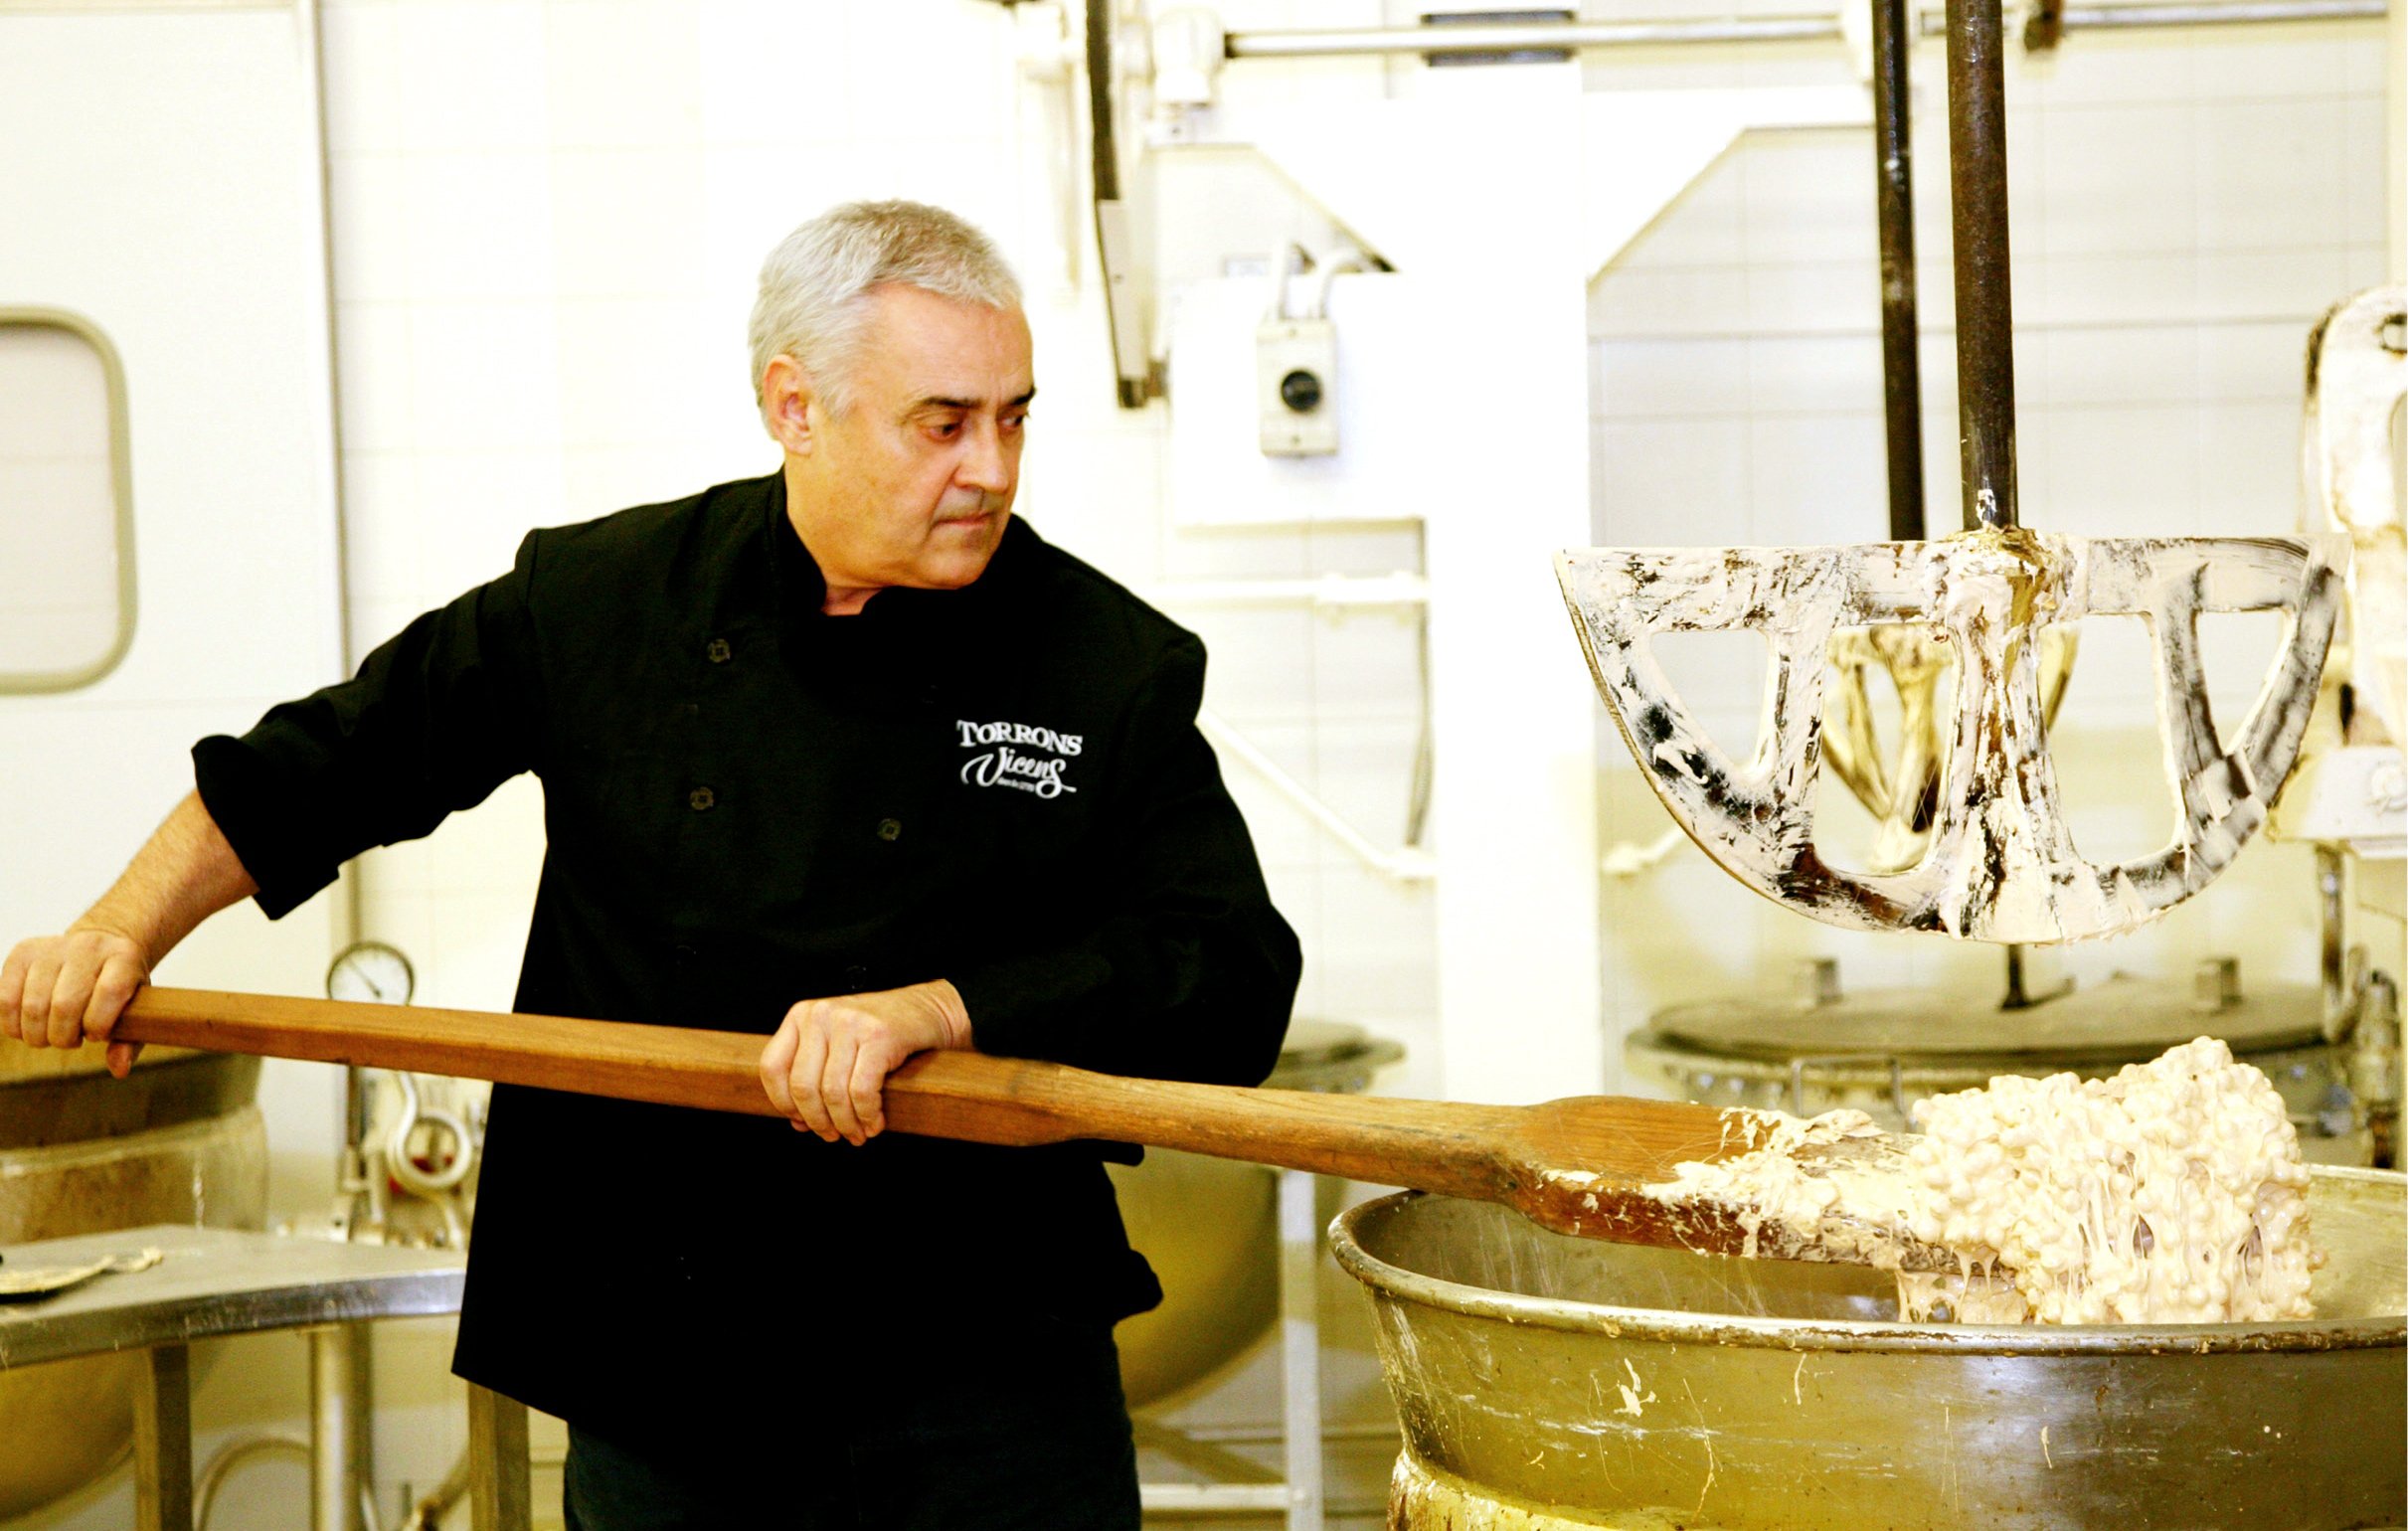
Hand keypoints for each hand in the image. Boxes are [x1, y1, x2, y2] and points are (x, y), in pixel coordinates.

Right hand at [0, 924, 150, 1076]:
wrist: (100, 946)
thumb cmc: (118, 988)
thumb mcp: (135, 1009)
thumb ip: (129, 1041)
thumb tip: (119, 1069)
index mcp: (124, 957)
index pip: (110, 992)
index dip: (98, 1024)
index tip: (96, 1035)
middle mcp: (88, 947)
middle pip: (65, 1004)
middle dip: (63, 1037)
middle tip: (71, 1040)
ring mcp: (53, 947)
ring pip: (32, 1005)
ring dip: (37, 1035)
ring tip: (51, 1034)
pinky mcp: (23, 952)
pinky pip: (5, 999)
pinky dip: (12, 1025)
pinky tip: (28, 1028)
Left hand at [758, 980, 971, 1144]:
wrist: (928, 1010)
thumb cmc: (879, 1033)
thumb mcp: (837, 1045)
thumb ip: (813, 1077)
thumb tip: (798, 1123)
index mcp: (802, 1015)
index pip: (772, 1067)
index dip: (783, 1103)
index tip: (802, 1122)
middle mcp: (821, 1014)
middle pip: (803, 1085)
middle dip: (818, 1121)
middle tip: (835, 1136)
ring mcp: (850, 1022)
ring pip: (833, 1093)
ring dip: (846, 1124)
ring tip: (858, 1134)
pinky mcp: (879, 1036)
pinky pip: (861, 1091)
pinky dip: (866, 1115)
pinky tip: (874, 1123)